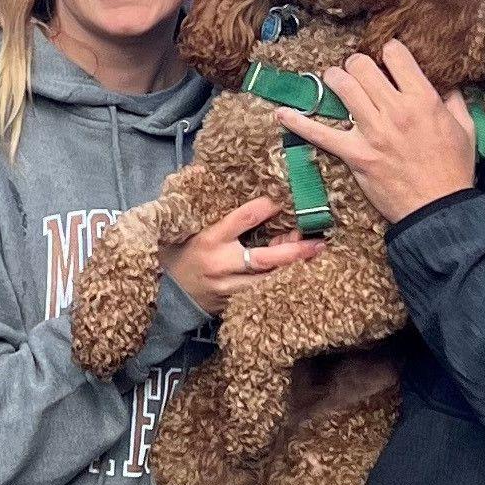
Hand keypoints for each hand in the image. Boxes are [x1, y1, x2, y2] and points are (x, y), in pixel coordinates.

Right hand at [163, 195, 317, 312]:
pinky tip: (296, 272)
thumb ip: (216, 212)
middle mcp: (221, 264)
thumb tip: (226, 181)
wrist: (167, 295)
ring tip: (314, 253)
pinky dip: (279, 282)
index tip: (286, 198)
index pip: (244, 218)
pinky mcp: (233, 304)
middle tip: (317, 241)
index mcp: (210, 240)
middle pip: (264, 258)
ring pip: (268, 280)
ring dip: (292, 267)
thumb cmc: (182, 254)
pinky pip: (262, 292)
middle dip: (293, 250)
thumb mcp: (193, 229)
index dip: (267, 207)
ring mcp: (228, 288)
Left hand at [308, 39, 480, 222]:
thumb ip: (454, 101)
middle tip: (357, 70)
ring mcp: (372, 132)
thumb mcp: (465, 129)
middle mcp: (395, 110)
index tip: (387, 57)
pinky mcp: (356, 154)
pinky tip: (282, 113)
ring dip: (333, 79)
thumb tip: (448, 84)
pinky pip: (321, 134)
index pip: (395, 55)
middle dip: (356, 63)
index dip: (389, 51)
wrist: (439, 210)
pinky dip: (299, 123)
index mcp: (423, 100)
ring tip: (333, 79)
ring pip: (342, 88)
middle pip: (362, 67)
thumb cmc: (454, 170)